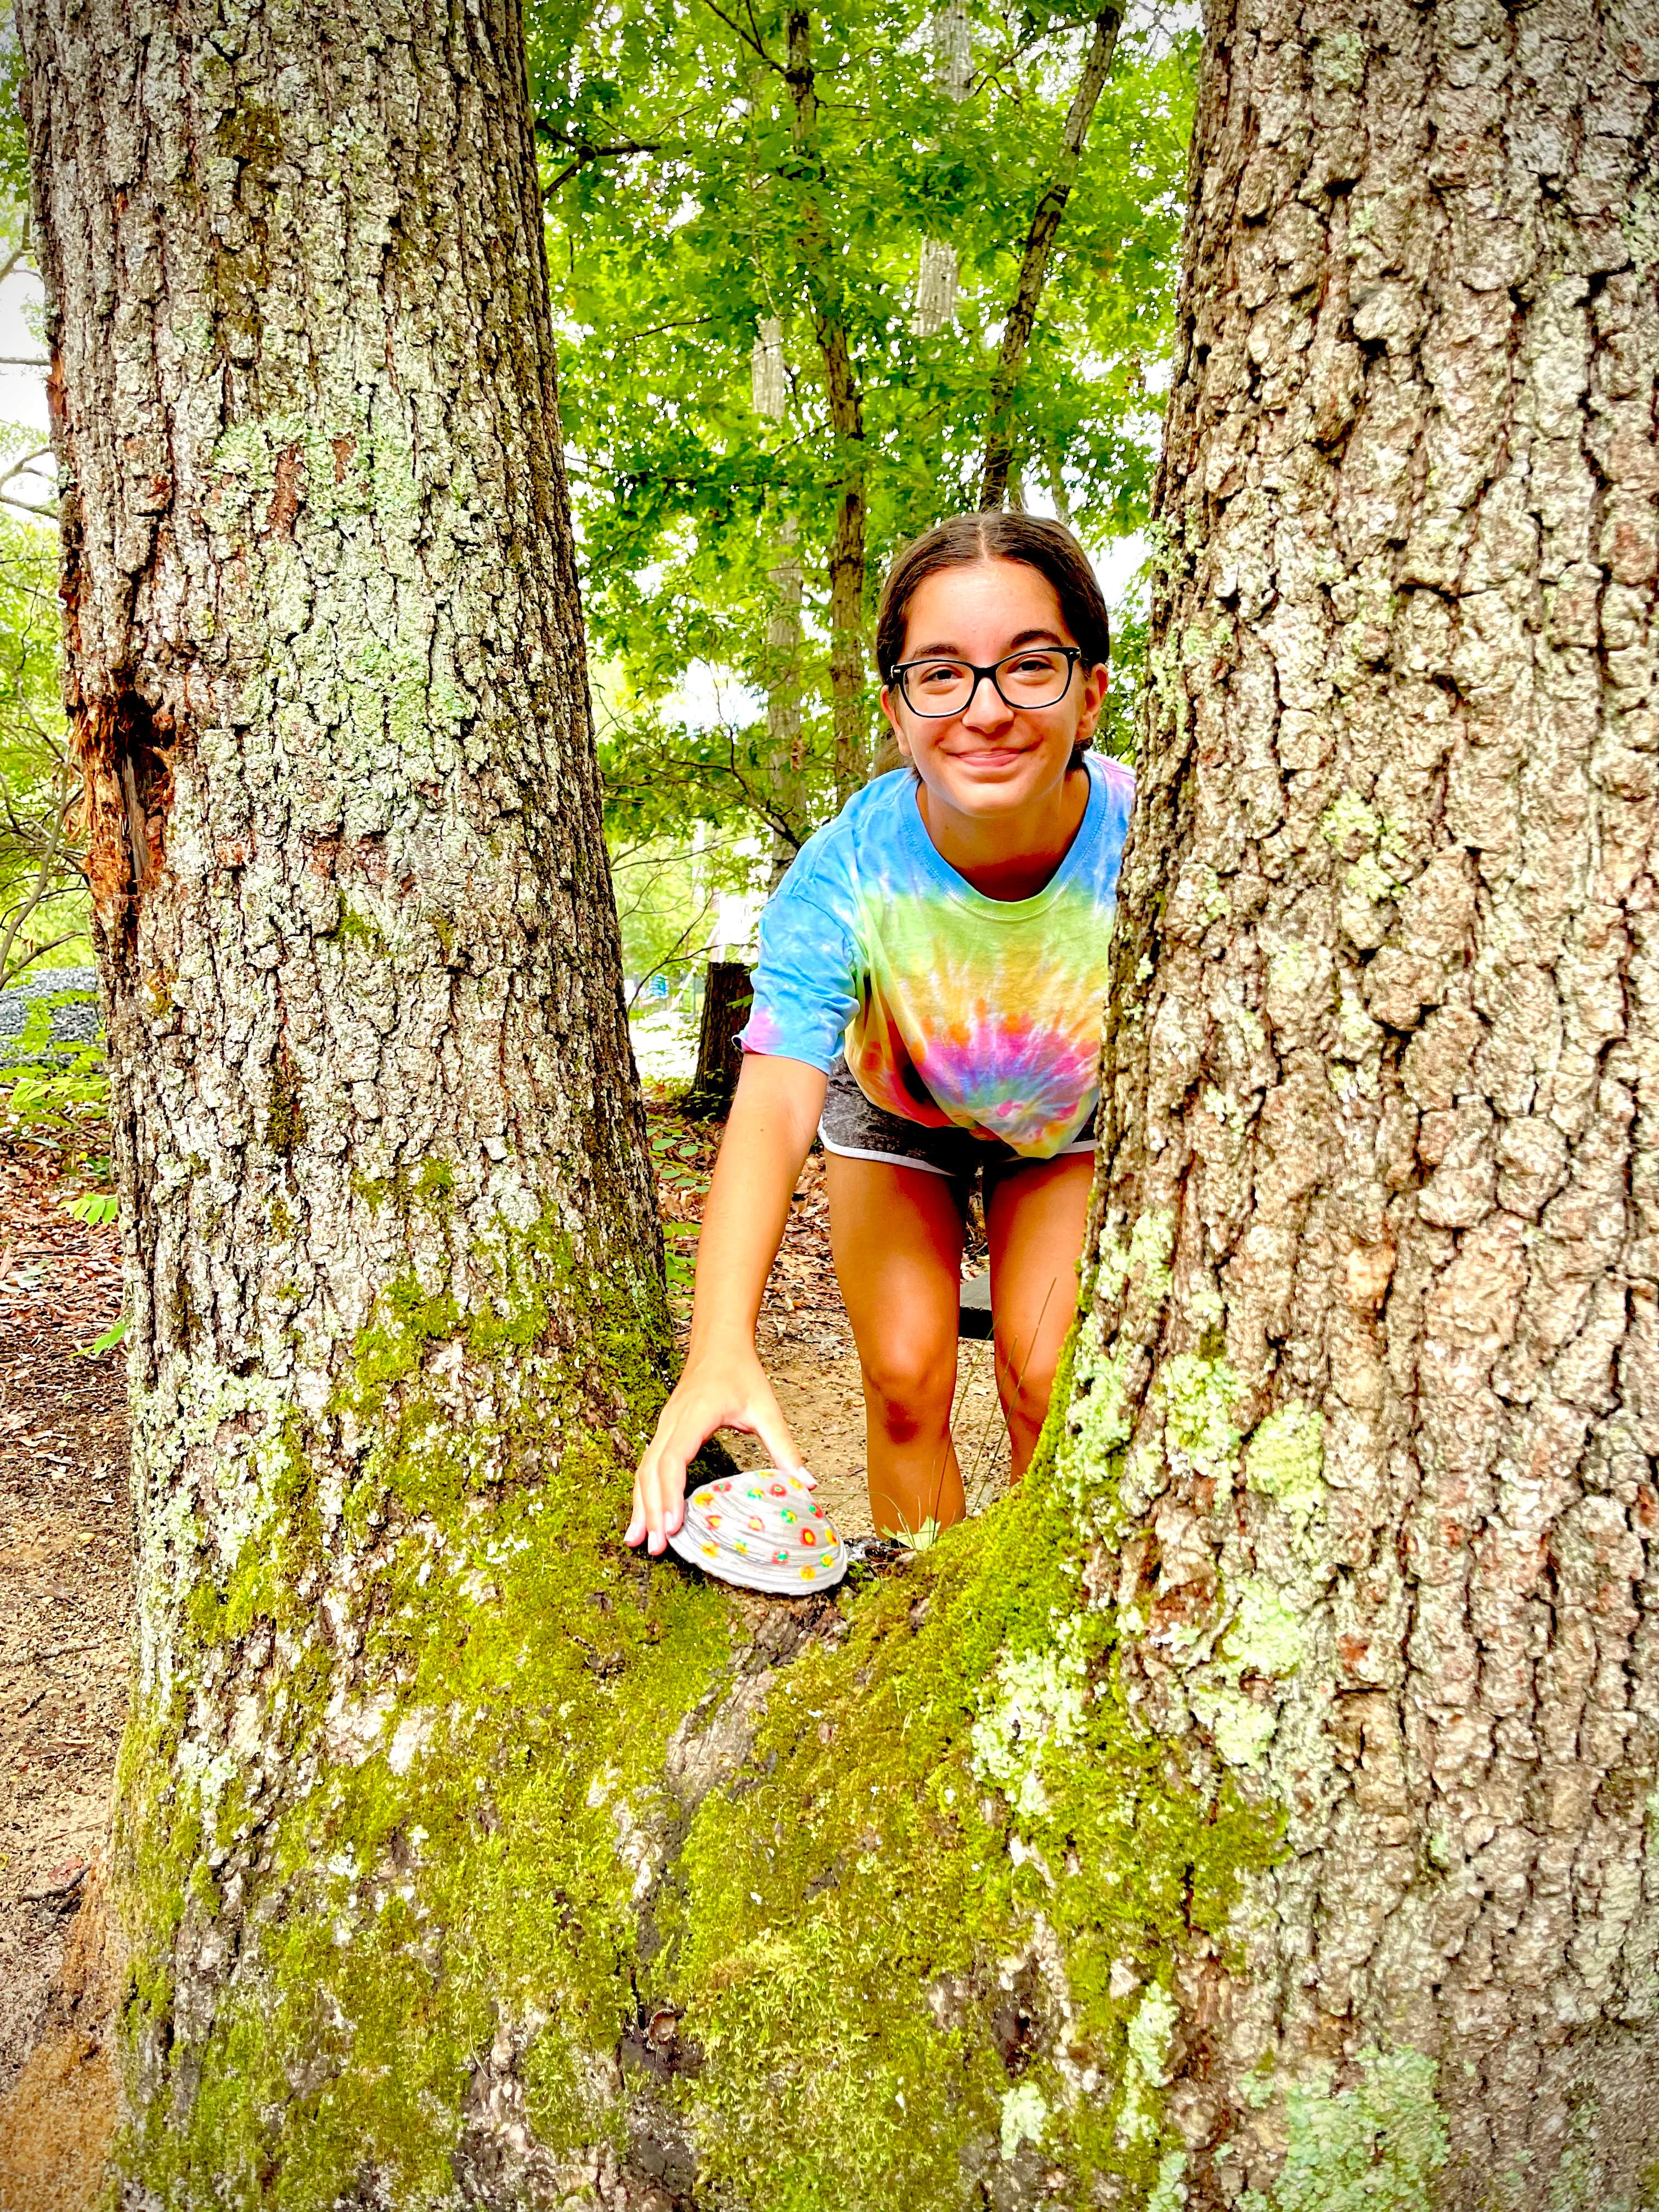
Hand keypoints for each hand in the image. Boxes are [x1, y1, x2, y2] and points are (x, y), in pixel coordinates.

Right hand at [626, 1346, 808, 1554]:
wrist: (719, 1344)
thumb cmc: (741, 1373)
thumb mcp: (767, 1409)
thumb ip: (785, 1447)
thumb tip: (808, 1483)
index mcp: (695, 1416)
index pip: (674, 1459)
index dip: (671, 1494)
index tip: (673, 1524)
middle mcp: (671, 1422)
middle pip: (652, 1471)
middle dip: (652, 1510)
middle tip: (658, 1547)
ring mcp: (663, 1427)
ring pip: (643, 1470)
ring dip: (641, 1506)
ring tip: (638, 1541)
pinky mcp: (664, 1432)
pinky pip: (647, 1466)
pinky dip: (642, 1493)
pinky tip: (642, 1518)